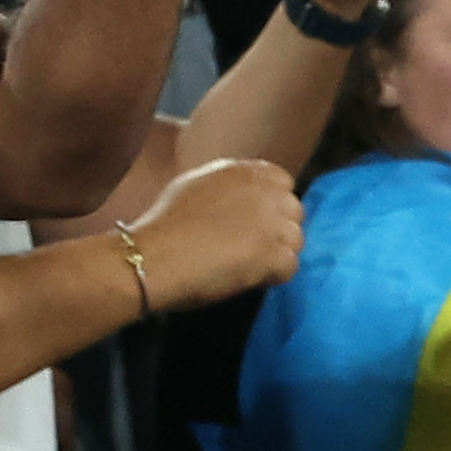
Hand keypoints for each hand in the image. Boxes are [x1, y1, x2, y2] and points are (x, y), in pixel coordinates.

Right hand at [127, 155, 304, 309]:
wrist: (155, 255)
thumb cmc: (165, 222)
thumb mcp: (197, 184)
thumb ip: (227, 186)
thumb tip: (237, 197)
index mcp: (246, 171)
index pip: (282, 183)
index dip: (272, 205)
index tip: (256, 222)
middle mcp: (266, 192)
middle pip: (293, 212)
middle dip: (278, 229)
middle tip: (252, 247)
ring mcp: (273, 223)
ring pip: (295, 241)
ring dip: (277, 254)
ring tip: (250, 266)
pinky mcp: (274, 255)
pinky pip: (290, 267)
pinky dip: (272, 277)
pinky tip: (249, 279)